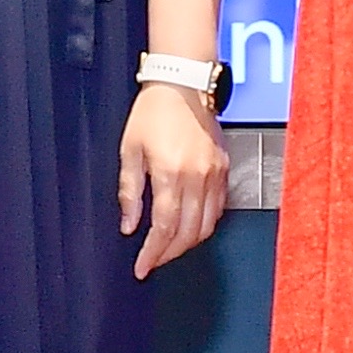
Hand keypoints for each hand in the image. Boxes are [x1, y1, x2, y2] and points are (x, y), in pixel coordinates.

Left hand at [122, 80, 229, 277]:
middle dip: (169, 253)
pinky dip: (204, 223)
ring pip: (206, 225)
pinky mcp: (223, 168)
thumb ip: (130, 191)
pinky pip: (218, 208)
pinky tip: (188, 225)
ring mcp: (214, 173)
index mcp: (170, 173)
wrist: (183, 84)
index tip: (141, 268)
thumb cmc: (152, 113)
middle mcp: (197, 177)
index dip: (152, 253)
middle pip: (188, 233)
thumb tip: (129, 226)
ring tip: (168, 247)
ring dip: (187, 242)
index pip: (164, 227)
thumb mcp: (130, 150)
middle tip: (153, 261)